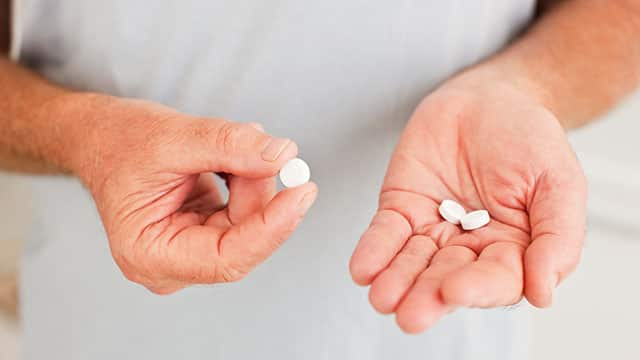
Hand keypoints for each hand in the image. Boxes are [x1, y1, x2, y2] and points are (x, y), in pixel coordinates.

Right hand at [71, 95, 316, 293]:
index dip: (271, 228)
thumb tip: (282, 155)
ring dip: (253, 181)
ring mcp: (188, 251)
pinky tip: (232, 159)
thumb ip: (229, 146)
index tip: (302, 193)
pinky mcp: (202, 234)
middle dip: (260, 192)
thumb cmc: (120, 140)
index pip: (226, 258)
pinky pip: (243, 213)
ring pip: (247, 224)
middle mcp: (169, 263)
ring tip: (233, 145)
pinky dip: (247, 182)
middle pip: (242, 240)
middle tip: (263, 149)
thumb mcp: (174, 136)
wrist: (102, 136)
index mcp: (149, 253)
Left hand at [349, 75, 586, 332]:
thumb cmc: (528, 138)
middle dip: (427, 296)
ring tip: (383, 297)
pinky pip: (385, 233)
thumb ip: (557, 237)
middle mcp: (469, 248)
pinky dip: (374, 250)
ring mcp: (432, 230)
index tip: (455, 290)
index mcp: (513, 250)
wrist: (487, 98)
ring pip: (412, 262)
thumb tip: (542, 294)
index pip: (495, 280)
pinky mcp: (401, 209)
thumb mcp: (558, 181)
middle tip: (411, 314)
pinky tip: (363, 269)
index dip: (476, 288)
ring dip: (396, 281)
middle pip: (447, 278)